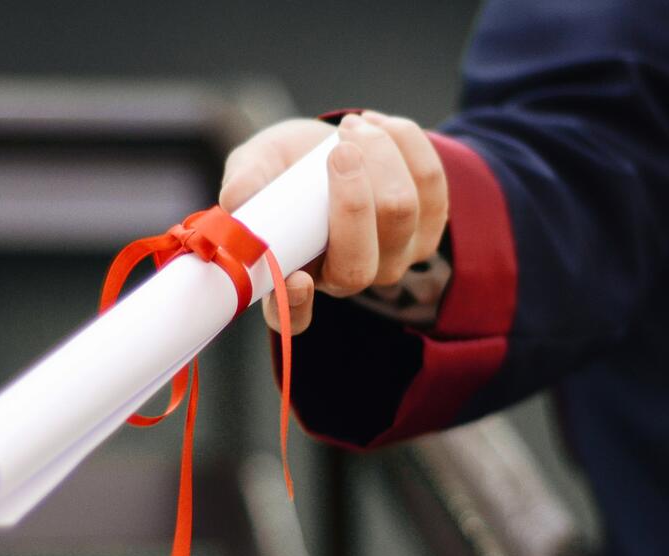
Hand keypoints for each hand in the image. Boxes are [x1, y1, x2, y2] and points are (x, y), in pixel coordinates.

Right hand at [219, 111, 448, 334]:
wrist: (335, 143)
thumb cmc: (288, 165)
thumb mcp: (257, 164)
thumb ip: (246, 181)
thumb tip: (236, 199)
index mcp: (297, 277)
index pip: (294, 316)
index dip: (297, 306)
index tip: (296, 279)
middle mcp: (348, 278)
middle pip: (360, 262)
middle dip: (352, 198)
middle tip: (338, 149)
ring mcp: (395, 256)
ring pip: (401, 212)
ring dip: (379, 155)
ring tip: (351, 127)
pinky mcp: (430, 225)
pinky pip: (431, 182)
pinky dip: (405, 142)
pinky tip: (378, 125)